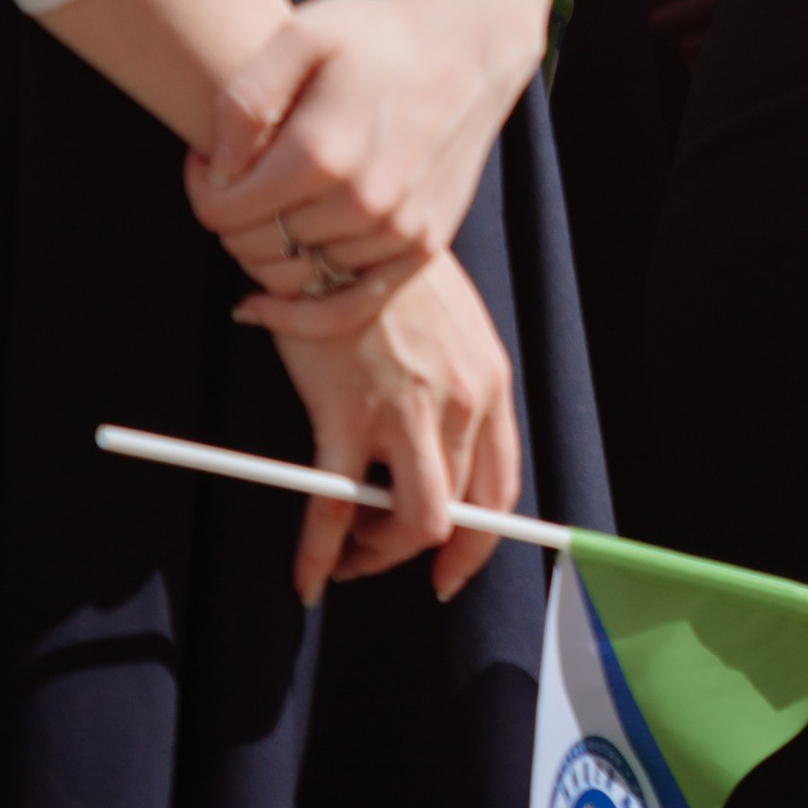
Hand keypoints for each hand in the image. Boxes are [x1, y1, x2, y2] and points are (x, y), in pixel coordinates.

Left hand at [186, 0, 574, 321]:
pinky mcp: (422, 245)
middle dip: (232, 218)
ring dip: (272, 250)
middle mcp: (360, 202)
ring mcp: (397, 229)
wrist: (468, 45)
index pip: (222, 212)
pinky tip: (264, 305)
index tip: (205, 159)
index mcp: (320, 153)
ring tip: (274, 203)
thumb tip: (215, 169)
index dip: (200, 187)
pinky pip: (349, 307)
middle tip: (239, 180)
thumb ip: (244, 100)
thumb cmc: (375, 34)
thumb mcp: (300, 35)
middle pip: (255, 247)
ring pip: (297, 275)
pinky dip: (303, 314)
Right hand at [251, 249, 520, 603]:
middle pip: (455, 514)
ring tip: (344, 553)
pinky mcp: (347, 413)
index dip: (476, 541)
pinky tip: (307, 576)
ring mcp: (406, 412)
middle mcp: (460, 405)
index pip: (499, 489)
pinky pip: (335, 509)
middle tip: (377, 554)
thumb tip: (442, 453)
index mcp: (488, 384)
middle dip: (414, 551)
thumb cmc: (393, 281)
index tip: (449, 569)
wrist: (345, 232)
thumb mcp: (453, 330)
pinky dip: (318, 555)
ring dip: (375, 554)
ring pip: (409, 524)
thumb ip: (458, 389)